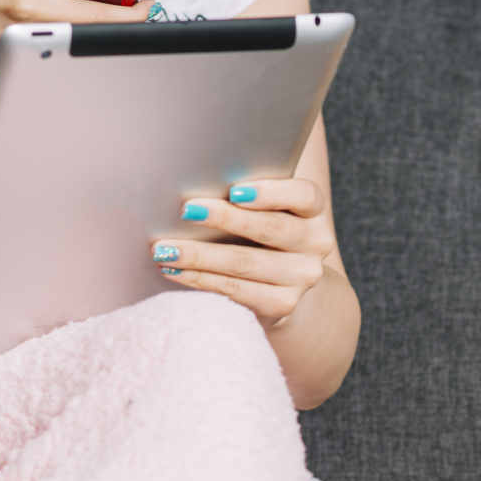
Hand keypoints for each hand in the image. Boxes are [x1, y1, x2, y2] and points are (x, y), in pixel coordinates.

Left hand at [150, 179, 333, 325]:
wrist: (283, 282)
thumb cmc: (260, 230)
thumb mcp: (262, 207)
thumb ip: (243, 192)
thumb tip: (196, 175)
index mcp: (314, 211)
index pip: (304, 196)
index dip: (272, 193)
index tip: (234, 191)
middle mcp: (316, 243)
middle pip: (272, 229)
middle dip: (225, 219)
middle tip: (186, 211)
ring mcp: (302, 277)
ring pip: (247, 263)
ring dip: (200, 255)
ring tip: (164, 249)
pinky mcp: (283, 304)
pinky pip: (236, 290)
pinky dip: (200, 279)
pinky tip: (174, 270)